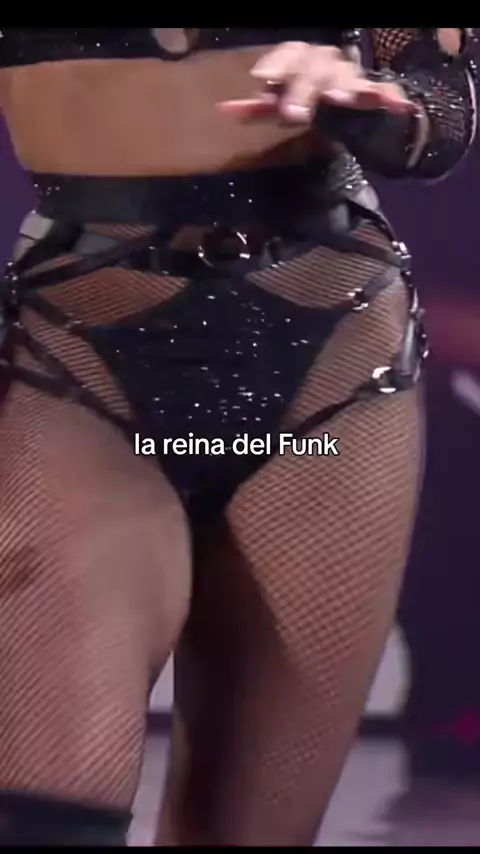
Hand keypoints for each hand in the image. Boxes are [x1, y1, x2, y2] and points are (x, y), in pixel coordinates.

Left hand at [217, 42, 413, 123]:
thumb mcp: (283, 107)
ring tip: (342, 98)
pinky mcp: (378, 95)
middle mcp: (330, 65)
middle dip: (305, 87)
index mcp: (306, 63)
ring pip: (349, 75)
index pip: (292, 53)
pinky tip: (398, 104)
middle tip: (293, 114)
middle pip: (317, 67)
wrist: (357, 112)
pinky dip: (391, 96)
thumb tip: (222, 111)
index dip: (277, 64)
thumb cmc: (315, 104)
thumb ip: (258, 109)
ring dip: (345, 85)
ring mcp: (354, 79)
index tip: (260, 79)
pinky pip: (387, 92)